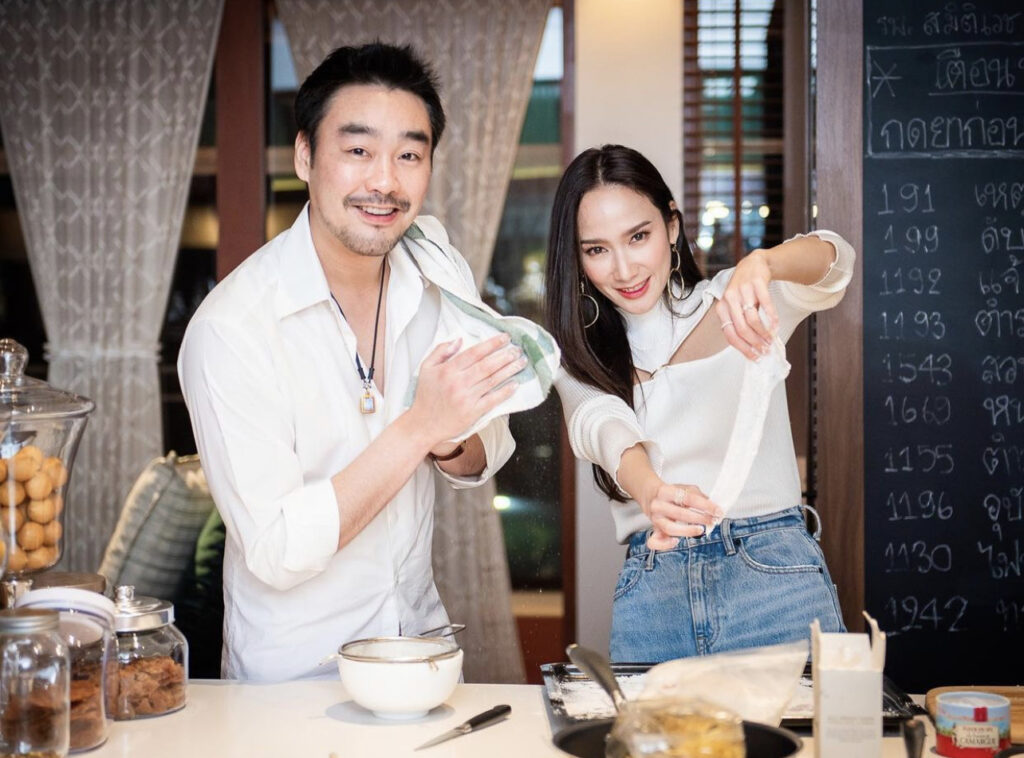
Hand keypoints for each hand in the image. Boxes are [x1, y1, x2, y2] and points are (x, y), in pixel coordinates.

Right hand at [410, 333, 525, 448]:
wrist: (424, 424)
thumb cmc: (426, 396)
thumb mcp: (426, 368)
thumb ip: (441, 351)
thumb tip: (459, 340)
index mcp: (448, 370)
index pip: (474, 353)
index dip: (492, 344)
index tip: (504, 338)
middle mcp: (459, 383)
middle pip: (487, 365)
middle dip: (505, 355)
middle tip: (518, 349)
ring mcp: (467, 398)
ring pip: (492, 380)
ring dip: (509, 370)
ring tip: (521, 362)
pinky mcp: (473, 412)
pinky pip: (492, 400)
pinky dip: (505, 392)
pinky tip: (515, 384)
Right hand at [642, 483, 721, 550]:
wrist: (649, 495)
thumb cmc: (670, 493)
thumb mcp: (683, 488)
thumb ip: (697, 495)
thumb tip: (712, 506)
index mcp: (665, 491)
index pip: (688, 498)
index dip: (705, 506)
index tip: (718, 511)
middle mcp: (658, 505)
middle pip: (680, 513)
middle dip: (700, 518)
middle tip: (712, 521)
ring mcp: (655, 519)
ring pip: (670, 528)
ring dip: (688, 531)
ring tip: (701, 530)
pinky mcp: (654, 530)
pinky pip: (655, 542)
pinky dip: (665, 544)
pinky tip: (676, 542)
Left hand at [716, 250, 778, 360]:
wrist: (753, 264)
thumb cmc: (744, 290)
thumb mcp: (736, 306)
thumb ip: (740, 323)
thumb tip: (751, 347)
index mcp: (722, 308)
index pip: (729, 334)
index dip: (743, 348)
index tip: (754, 356)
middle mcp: (729, 299)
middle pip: (742, 329)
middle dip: (755, 343)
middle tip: (765, 350)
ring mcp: (742, 290)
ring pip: (753, 319)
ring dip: (764, 332)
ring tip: (771, 339)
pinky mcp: (756, 282)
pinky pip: (766, 304)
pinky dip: (772, 317)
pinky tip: (776, 325)